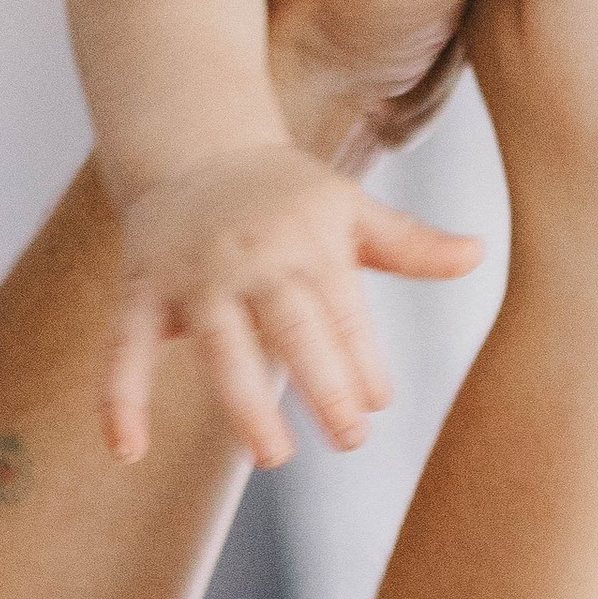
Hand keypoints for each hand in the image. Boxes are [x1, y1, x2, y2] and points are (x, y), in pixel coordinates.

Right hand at [104, 145, 477, 468]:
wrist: (193, 145)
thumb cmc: (284, 192)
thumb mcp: (350, 209)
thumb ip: (410, 244)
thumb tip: (479, 253)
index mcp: (308, 243)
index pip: (342, 312)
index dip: (362, 359)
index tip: (378, 403)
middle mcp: (252, 260)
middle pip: (292, 329)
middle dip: (324, 383)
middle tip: (350, 439)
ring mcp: (194, 278)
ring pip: (221, 344)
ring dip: (245, 400)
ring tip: (272, 452)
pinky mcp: (141, 291)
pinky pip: (124, 348)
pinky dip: (118, 398)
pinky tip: (126, 450)